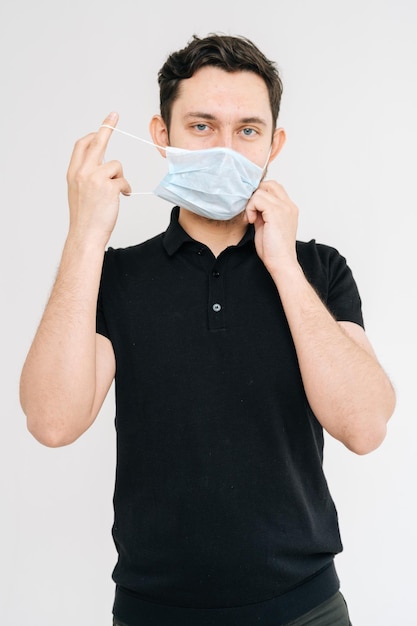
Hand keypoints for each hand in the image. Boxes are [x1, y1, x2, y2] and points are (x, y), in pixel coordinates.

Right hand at [66, 112, 130, 244]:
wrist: (86, 234)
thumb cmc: (86, 217)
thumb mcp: (79, 192)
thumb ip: (87, 175)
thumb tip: (103, 165)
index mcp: (74, 172)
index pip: (82, 145)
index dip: (93, 134)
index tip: (102, 126)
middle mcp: (82, 172)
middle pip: (97, 143)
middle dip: (106, 127)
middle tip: (114, 115)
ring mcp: (95, 178)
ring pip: (116, 165)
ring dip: (120, 177)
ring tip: (116, 193)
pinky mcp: (109, 186)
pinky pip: (123, 180)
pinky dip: (125, 188)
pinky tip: (120, 198)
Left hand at [245, 180, 298, 273]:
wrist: (281, 262)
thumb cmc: (273, 249)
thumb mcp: (266, 226)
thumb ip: (262, 213)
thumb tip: (252, 205)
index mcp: (289, 208)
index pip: (274, 188)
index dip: (260, 195)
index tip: (253, 211)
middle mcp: (288, 205)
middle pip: (269, 184)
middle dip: (255, 196)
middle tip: (251, 212)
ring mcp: (284, 207)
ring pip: (260, 191)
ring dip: (251, 204)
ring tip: (251, 219)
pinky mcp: (276, 212)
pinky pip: (257, 199)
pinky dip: (250, 208)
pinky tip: (251, 220)